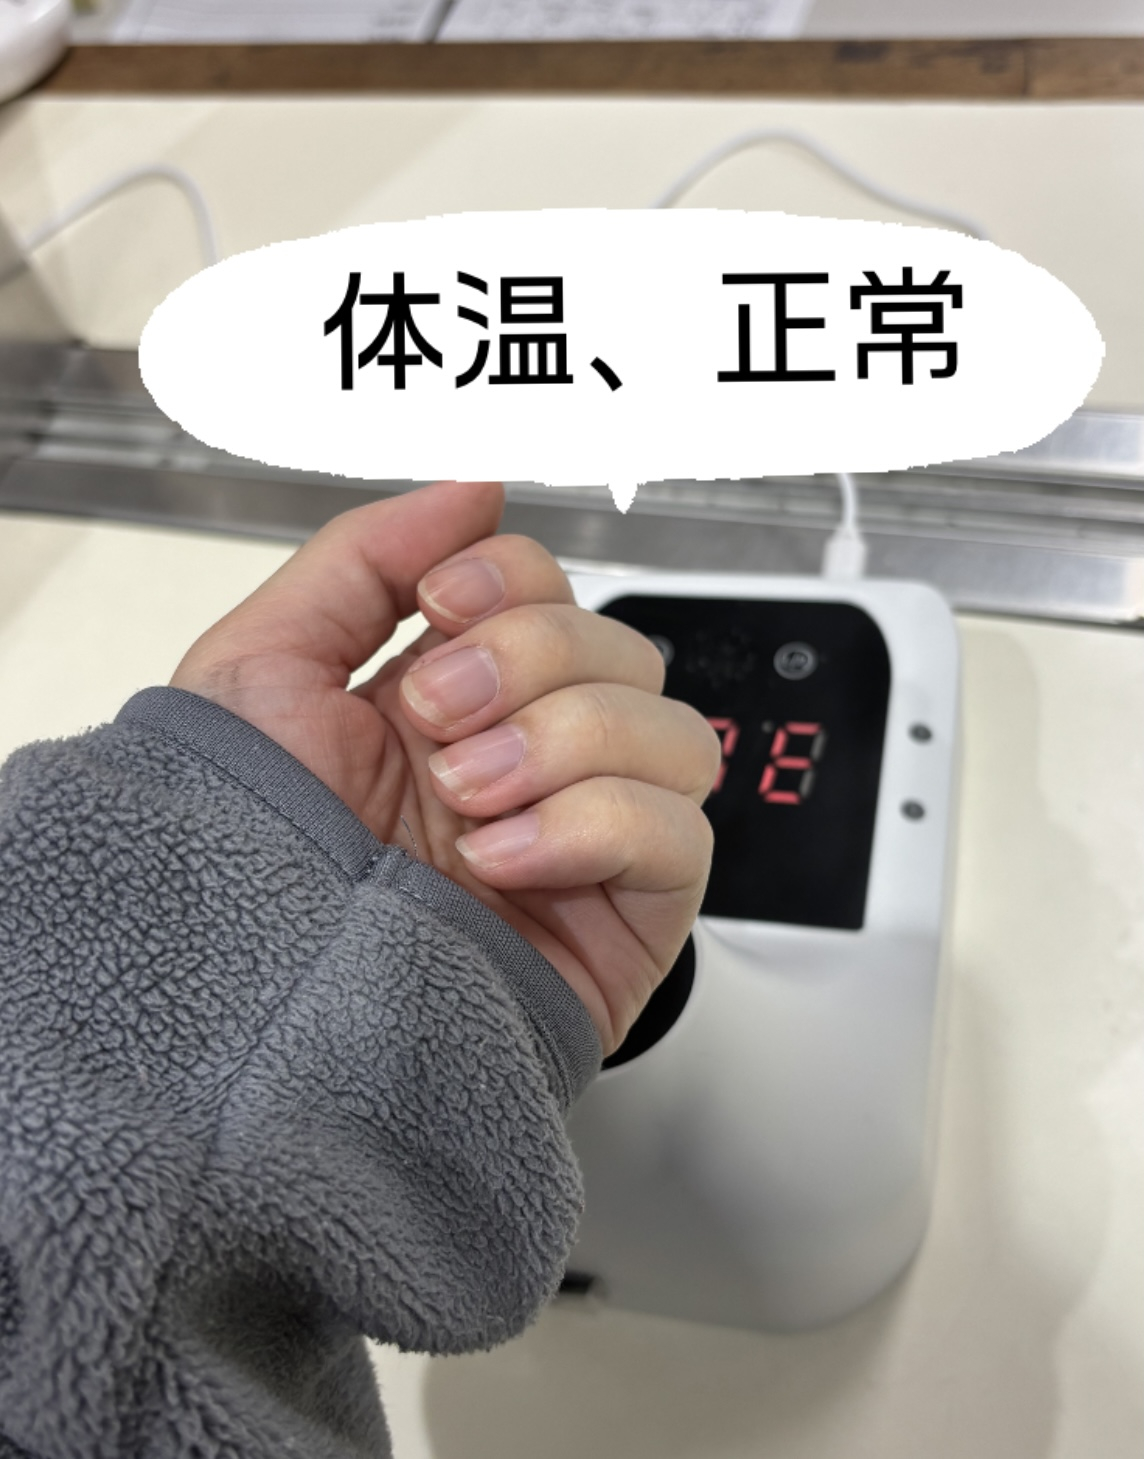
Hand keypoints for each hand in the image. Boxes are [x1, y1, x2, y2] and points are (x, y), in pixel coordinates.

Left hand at [170, 481, 718, 1054]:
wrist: (244, 1008)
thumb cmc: (234, 857)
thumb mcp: (258, 670)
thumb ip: (362, 556)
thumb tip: (474, 487)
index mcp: (450, 698)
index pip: (550, 590)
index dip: (513, 579)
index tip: (440, 609)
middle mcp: (528, 761)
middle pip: (623, 647)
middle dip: (530, 664)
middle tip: (437, 721)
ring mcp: (583, 838)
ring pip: (673, 730)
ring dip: (566, 743)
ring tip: (468, 799)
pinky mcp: (625, 920)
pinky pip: (680, 834)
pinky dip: (595, 825)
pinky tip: (501, 859)